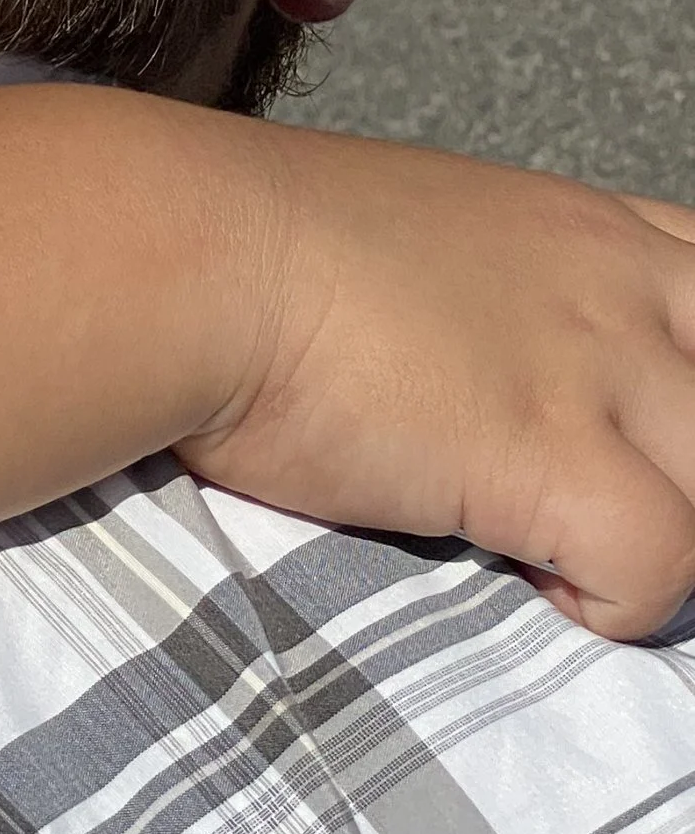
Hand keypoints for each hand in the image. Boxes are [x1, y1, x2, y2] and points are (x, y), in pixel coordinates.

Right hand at [180, 128, 694, 640]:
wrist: (188, 260)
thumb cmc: (248, 248)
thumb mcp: (407, 237)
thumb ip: (487, 295)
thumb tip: (474, 367)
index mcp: (586, 230)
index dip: (692, 374)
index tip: (638, 431)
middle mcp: (618, 291)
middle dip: (682, 469)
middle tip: (595, 506)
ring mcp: (596, 372)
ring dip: (657, 536)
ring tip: (557, 551)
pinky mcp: (553, 459)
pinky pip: (662, 568)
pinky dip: (614, 603)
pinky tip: (533, 582)